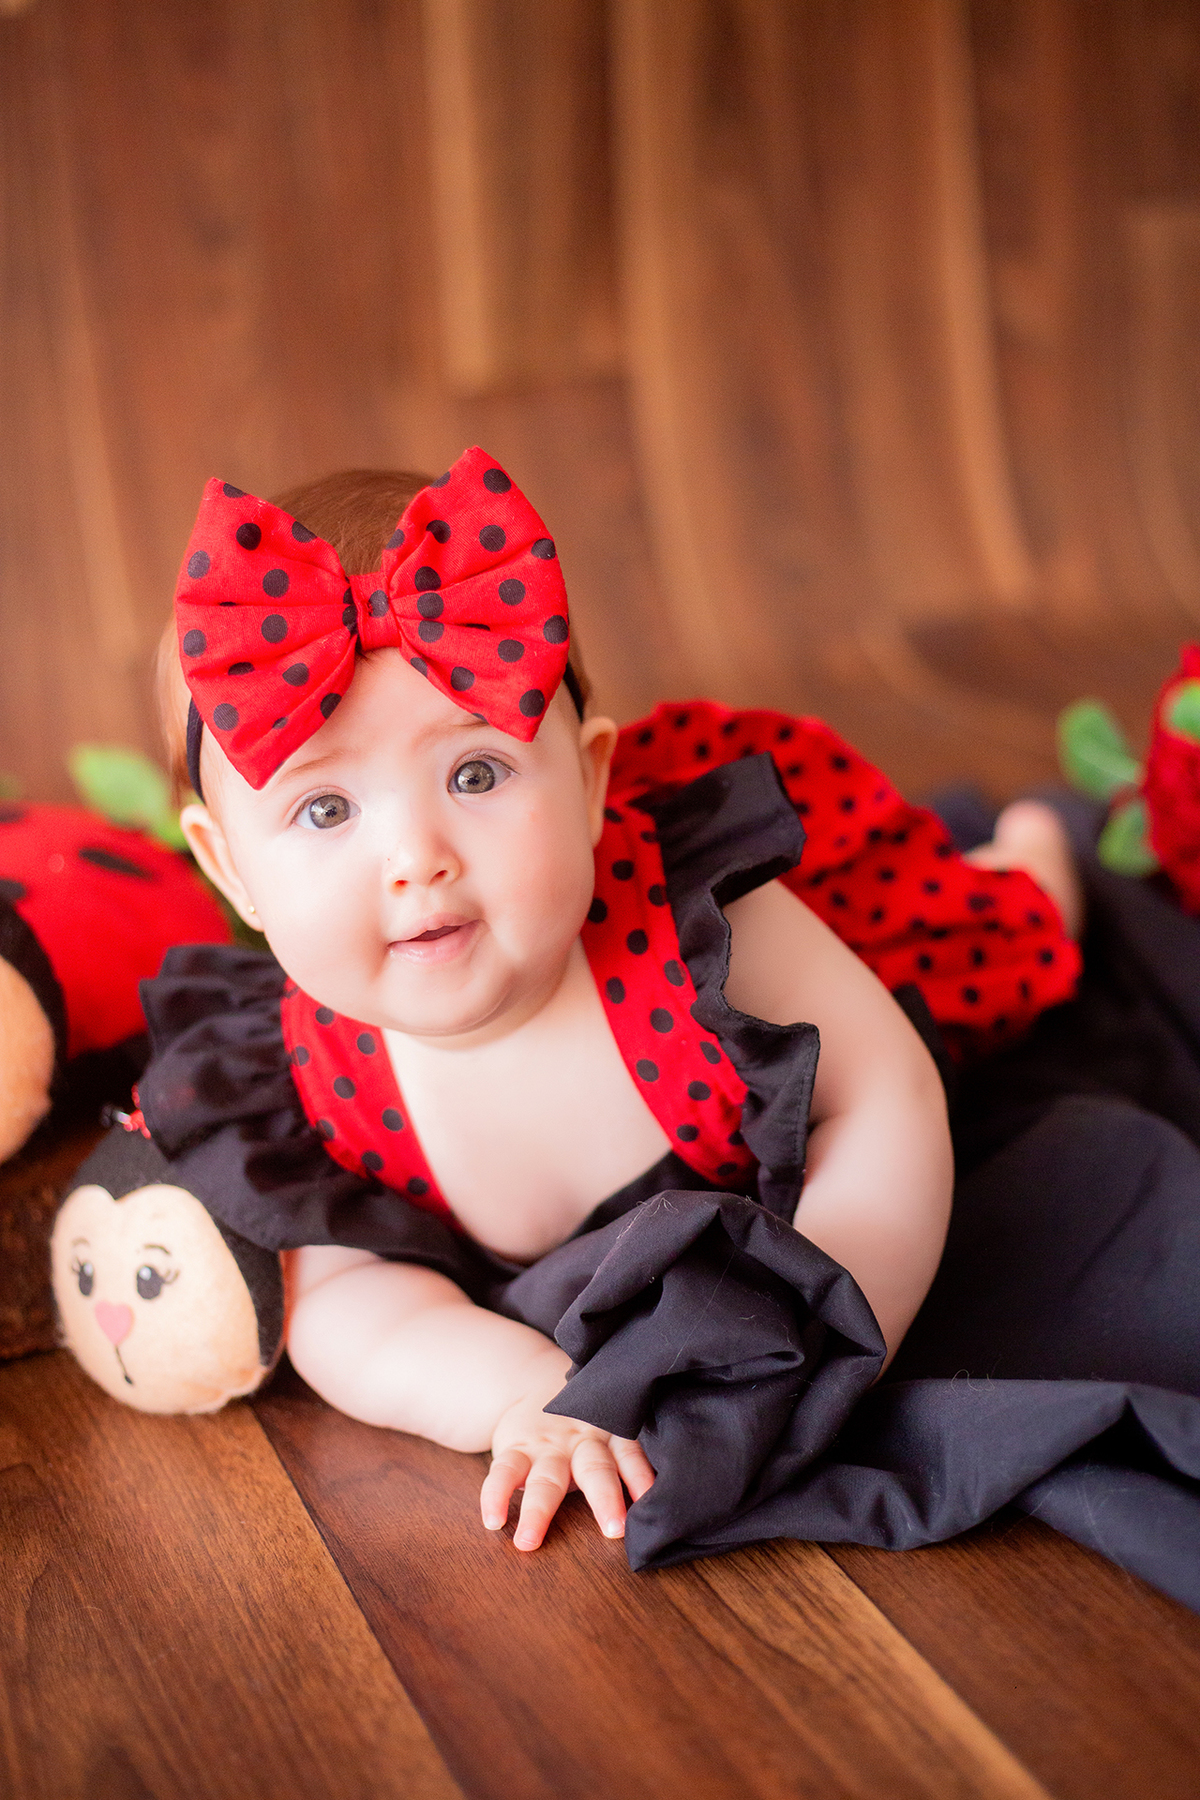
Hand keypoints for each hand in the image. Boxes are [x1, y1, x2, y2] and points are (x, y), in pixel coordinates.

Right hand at [481, 1362, 654, 1551]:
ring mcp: (547, 1445)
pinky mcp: (515, 1447)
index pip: (631, 1455)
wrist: (534, 1380)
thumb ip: (630, 1455)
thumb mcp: (610, 1424)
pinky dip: (495, 1496)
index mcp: (611, 1434)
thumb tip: (676, 1499)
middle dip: (605, 1499)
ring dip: (539, 1510)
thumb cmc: (585, 1418)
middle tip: (615, 1531)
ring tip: (528, 1541)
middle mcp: (582, 1440)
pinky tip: (493, 1521)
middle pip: (595, 1469)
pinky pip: (503, 1472)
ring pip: (546, 1477)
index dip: (642, 1477)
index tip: (652, 1503)